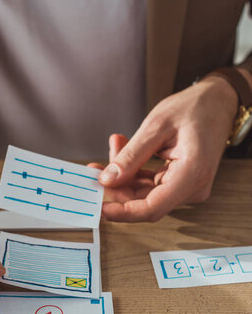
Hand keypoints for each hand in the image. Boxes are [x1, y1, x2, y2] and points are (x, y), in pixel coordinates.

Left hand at [91, 76, 237, 221]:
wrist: (218, 101)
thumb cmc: (195, 108)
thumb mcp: (156, 126)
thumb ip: (131, 156)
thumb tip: (108, 179)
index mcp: (192, 175)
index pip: (152, 208)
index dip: (122, 211)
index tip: (99, 207)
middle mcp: (193, 187)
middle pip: (145, 201)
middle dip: (117, 187)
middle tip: (95, 167)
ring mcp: (188, 186)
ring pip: (145, 192)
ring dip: (124, 174)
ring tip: (115, 145)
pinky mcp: (180, 181)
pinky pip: (151, 184)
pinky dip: (135, 171)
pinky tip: (124, 149)